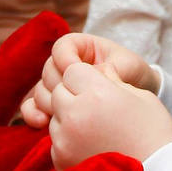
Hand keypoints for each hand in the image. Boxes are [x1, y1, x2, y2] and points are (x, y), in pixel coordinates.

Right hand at [20, 32, 159, 129]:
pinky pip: (33, 106)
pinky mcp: (54, 105)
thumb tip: (97, 74)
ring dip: (47, 102)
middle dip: (58, 85)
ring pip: (40, 89)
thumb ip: (115, 68)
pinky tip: (41, 123)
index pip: (62, 47)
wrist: (138, 103)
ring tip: (62, 114)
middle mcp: (66, 64)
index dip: (66, 59)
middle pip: (48, 70)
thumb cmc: (134, 76)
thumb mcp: (131, 67)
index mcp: (83, 47)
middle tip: (75, 99)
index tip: (81, 74)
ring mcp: (58, 86)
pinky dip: (33, 114)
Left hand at [49, 60, 171, 167]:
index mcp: (97, 94)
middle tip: (96, 109)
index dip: (84, 76)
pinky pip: (55, 142)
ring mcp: (65, 141)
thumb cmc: (155, 136)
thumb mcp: (141, 97)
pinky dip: (68, 142)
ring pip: (55, 117)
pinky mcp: (61, 162)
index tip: (98, 87)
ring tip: (96, 131)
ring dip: (69, 119)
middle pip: (58, 92)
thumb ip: (114, 79)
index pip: (72, 71)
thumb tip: (99, 70)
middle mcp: (75, 115)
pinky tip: (92, 148)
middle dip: (73, 95)